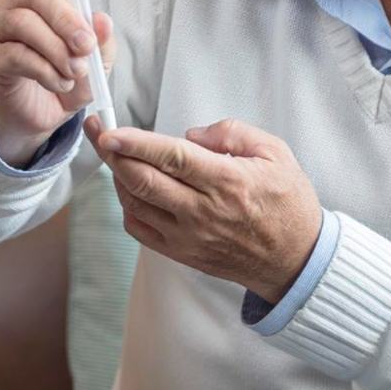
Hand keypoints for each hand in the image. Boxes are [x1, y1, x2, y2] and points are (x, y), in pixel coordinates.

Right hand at [0, 0, 117, 165]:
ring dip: (57, 50)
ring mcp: (0, 28)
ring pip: (24, 23)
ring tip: (76, 71)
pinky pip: (17, 56)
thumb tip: (103, 21)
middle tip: (85, 46)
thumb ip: (102, 40)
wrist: (44, 114)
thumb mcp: (95, 58)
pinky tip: (60, 83)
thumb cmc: (67, 74)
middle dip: (67, 19)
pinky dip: (46, 71)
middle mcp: (17, 2)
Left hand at [82, 116, 323, 303]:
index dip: (136, 143)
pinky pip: (140, 229)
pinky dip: (127, 206)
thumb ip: (233, 133)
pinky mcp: (182, 253)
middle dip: (112, 153)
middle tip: (96, 130)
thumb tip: (190, 134)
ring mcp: (189, 237)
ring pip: (135, 204)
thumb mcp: (276, 153)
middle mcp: (203, 212)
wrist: (294, 260)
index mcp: (228, 182)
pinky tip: (131, 188)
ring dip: (118, 176)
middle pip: (143, 180)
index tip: (110, 130)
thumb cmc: (287, 203)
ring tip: (115, 154)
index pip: (172, 158)